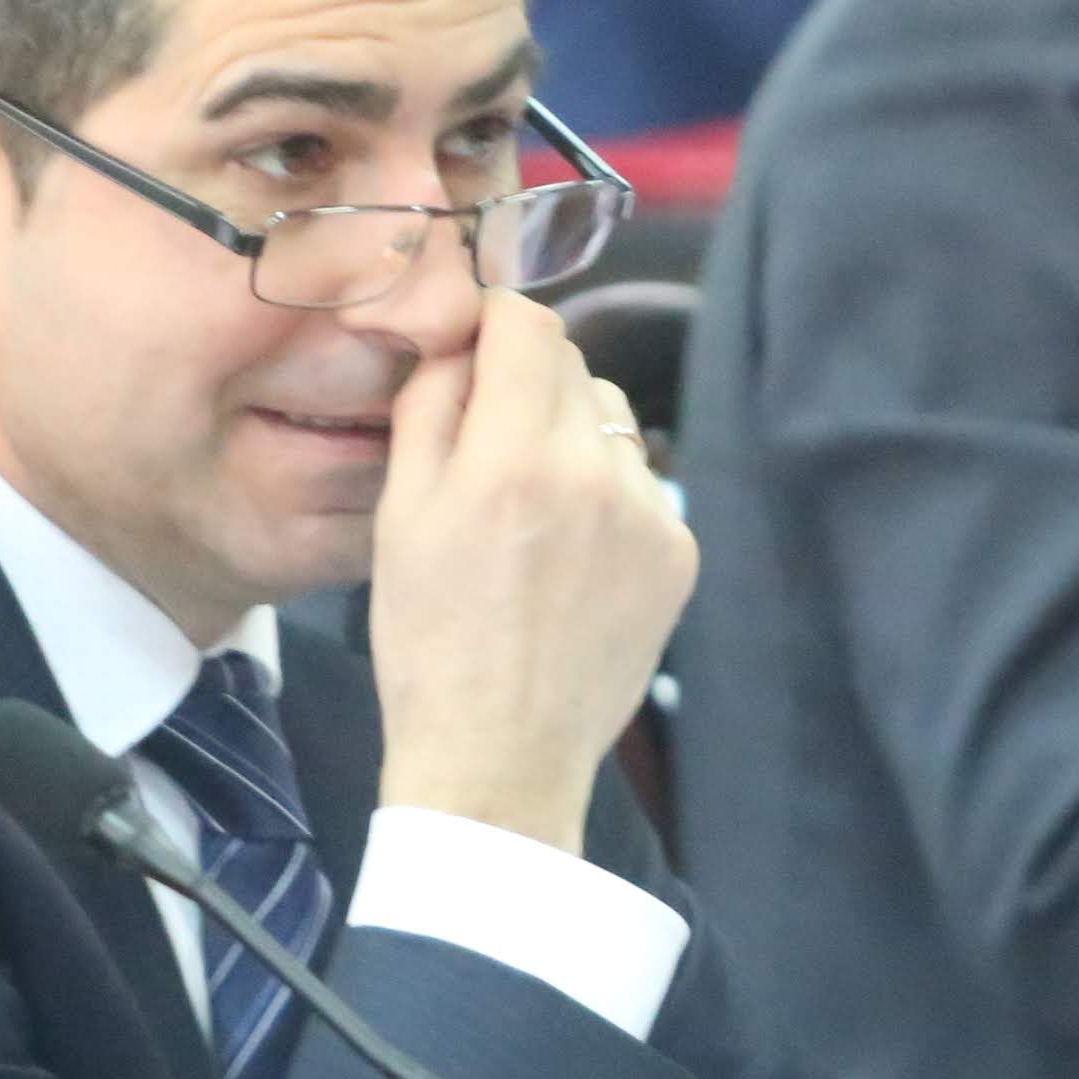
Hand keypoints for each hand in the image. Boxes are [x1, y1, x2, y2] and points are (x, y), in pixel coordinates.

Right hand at [367, 292, 695, 854]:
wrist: (500, 756)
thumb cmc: (430, 639)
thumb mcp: (400, 515)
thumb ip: (431, 406)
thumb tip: (460, 336)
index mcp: (514, 455)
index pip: (528, 322)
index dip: (494, 323)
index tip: (473, 348)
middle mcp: (595, 470)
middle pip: (573, 363)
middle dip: (528, 380)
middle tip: (488, 441)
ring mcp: (649, 512)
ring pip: (610, 419)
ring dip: (571, 432)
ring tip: (530, 506)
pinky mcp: (679, 552)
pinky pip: (641, 480)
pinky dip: (606, 492)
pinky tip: (569, 553)